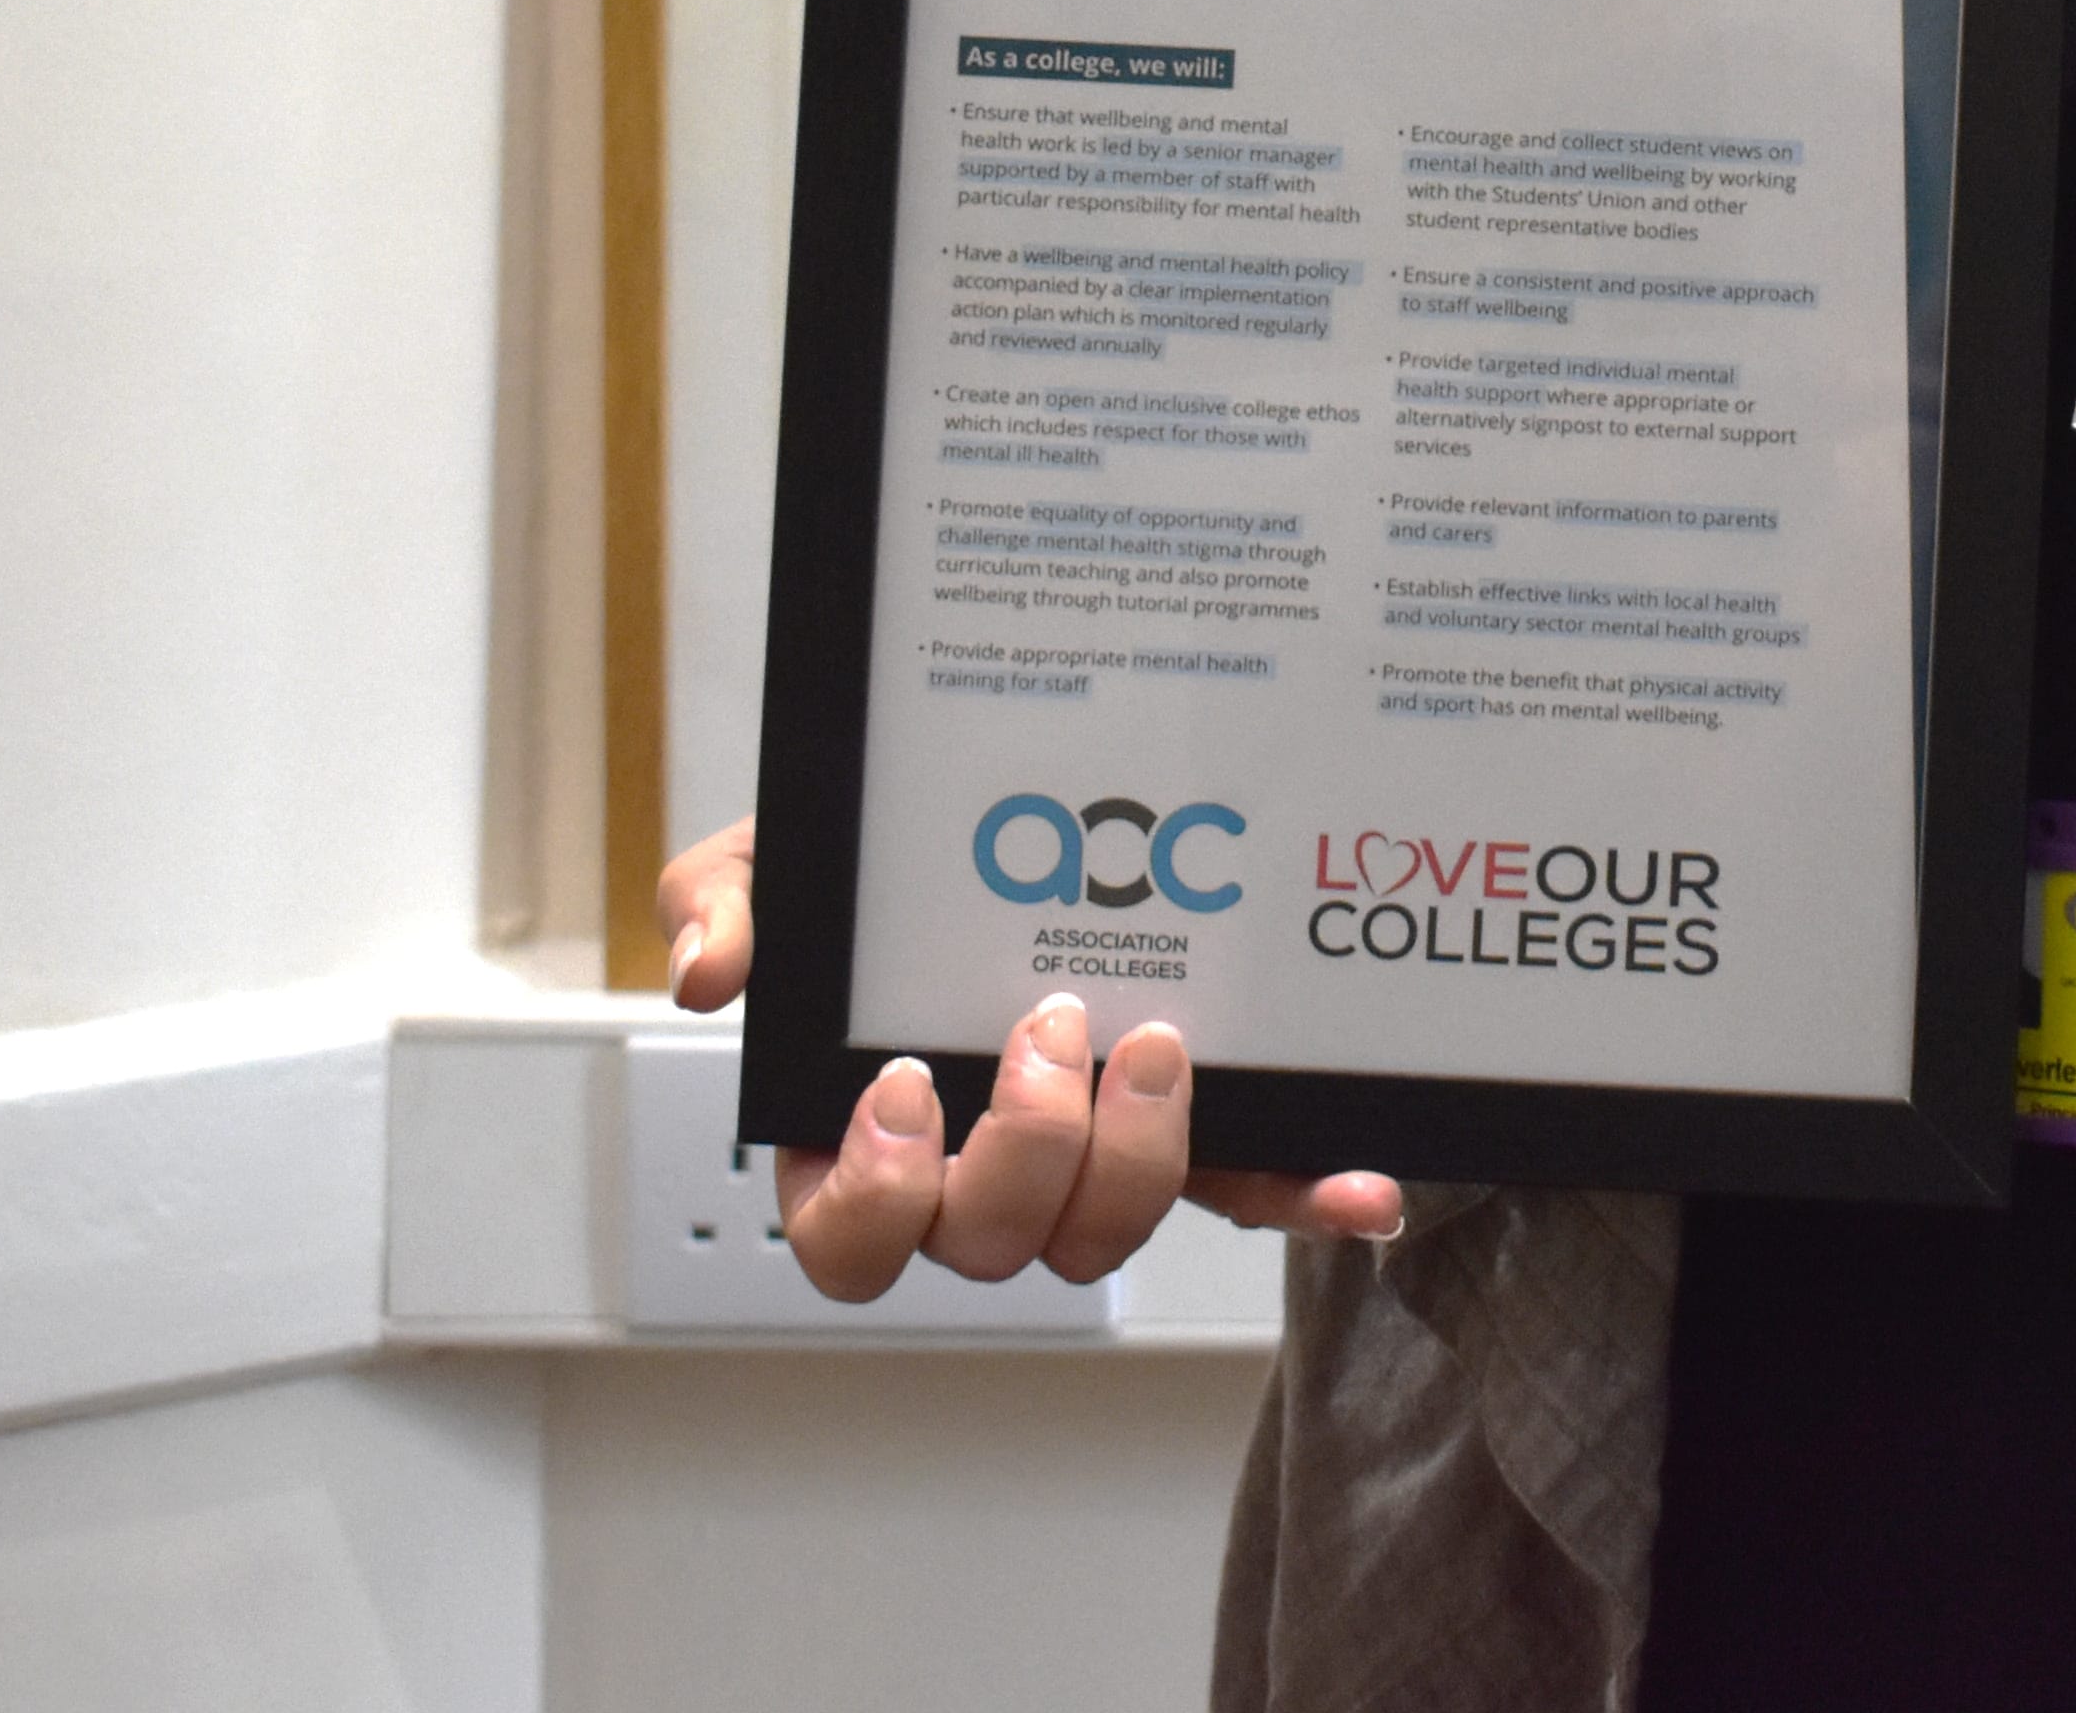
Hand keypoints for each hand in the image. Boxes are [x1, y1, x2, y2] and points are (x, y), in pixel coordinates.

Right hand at [651, 814, 1401, 1298]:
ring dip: (1139, 1163)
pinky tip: (1366, 1189)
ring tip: (1163, 1050)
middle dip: (1027, 1152)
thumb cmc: (865, 884)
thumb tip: (709, 971)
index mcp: (862, 1138)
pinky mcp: (1190, 1137)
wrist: (987, 828)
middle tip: (1052, 1029)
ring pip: (1104, 1237)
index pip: (847, 1242)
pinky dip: (1306, 1199)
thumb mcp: (779, 866)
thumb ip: (722, 901)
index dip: (873, 1197)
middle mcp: (973, 1175)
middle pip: (992, 1248)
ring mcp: (1086, 1164)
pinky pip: (1247, 1194)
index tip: (900, 1087)